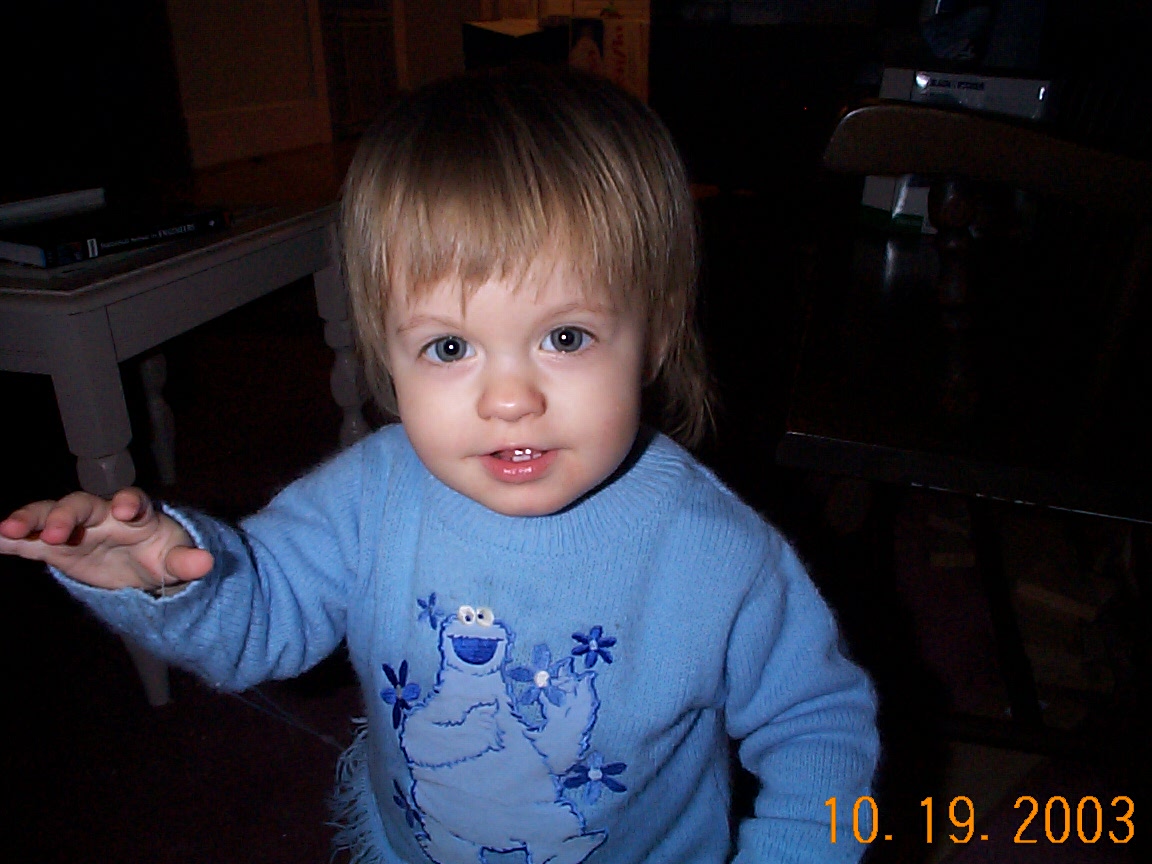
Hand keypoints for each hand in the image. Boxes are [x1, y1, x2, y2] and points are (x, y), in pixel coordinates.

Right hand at [0, 488, 212, 591]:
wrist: (142, 564)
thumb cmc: (161, 553)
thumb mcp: (176, 560)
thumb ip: (187, 562)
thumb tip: (207, 562)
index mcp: (136, 514)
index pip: (132, 501)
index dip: (129, 502)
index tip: (125, 510)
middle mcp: (102, 514)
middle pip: (81, 504)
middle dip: (67, 514)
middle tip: (54, 530)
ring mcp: (75, 529)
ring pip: (48, 515)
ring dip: (28, 519)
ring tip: (6, 529)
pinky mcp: (54, 547)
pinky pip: (26, 540)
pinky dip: (7, 538)